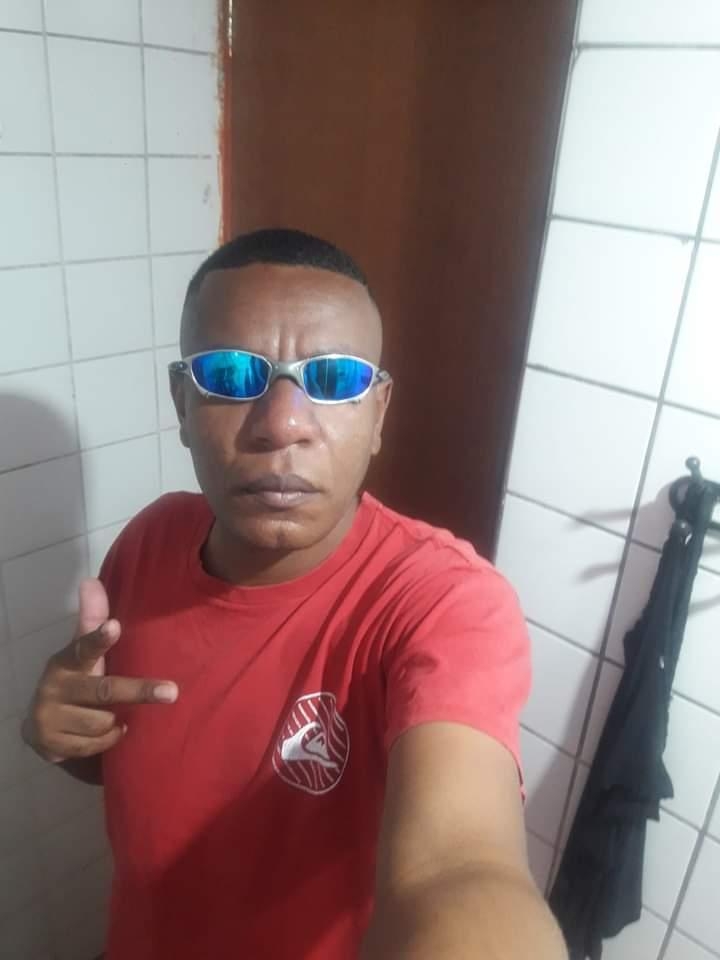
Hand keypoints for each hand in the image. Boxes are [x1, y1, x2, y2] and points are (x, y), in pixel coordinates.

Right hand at [22, 578, 177, 762]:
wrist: (42, 726)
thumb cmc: (76, 680)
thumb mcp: (82, 653)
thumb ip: (92, 621)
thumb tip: (91, 581)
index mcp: (65, 661)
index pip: (83, 647)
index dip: (99, 638)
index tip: (115, 626)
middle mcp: (54, 687)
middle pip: (104, 690)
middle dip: (139, 691)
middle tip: (172, 692)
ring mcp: (49, 717)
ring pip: (101, 721)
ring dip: (116, 722)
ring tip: (118, 716)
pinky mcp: (50, 745)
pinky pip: (94, 745)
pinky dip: (108, 740)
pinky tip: (112, 731)